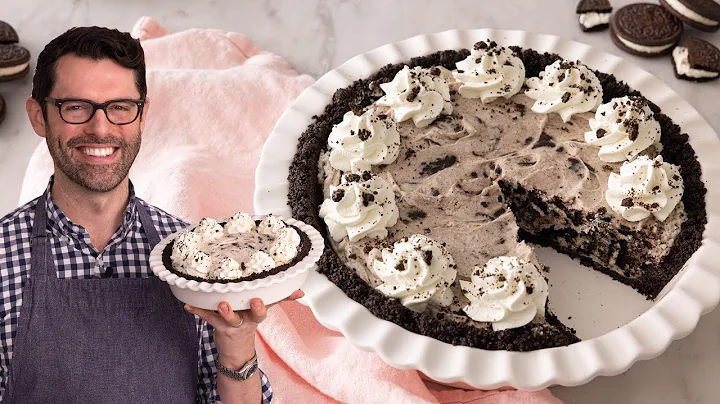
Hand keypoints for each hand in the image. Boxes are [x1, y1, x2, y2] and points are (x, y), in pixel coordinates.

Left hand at [184, 290, 303, 368]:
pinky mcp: (220, 327)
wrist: (236, 351)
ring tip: (223, 304)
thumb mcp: (263, 312)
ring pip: (232, 318)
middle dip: (257, 308)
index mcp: (260, 313)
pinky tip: (189, 304)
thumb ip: (279, 299)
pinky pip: (208, 317)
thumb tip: (300, 291)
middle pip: (256, 314)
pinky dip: (198, 310)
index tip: (294, 293)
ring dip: (227, 311)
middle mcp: (250, 319)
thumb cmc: (248, 323)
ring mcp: (235, 324)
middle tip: (256, 301)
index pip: (273, 304)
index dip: (282, 298)